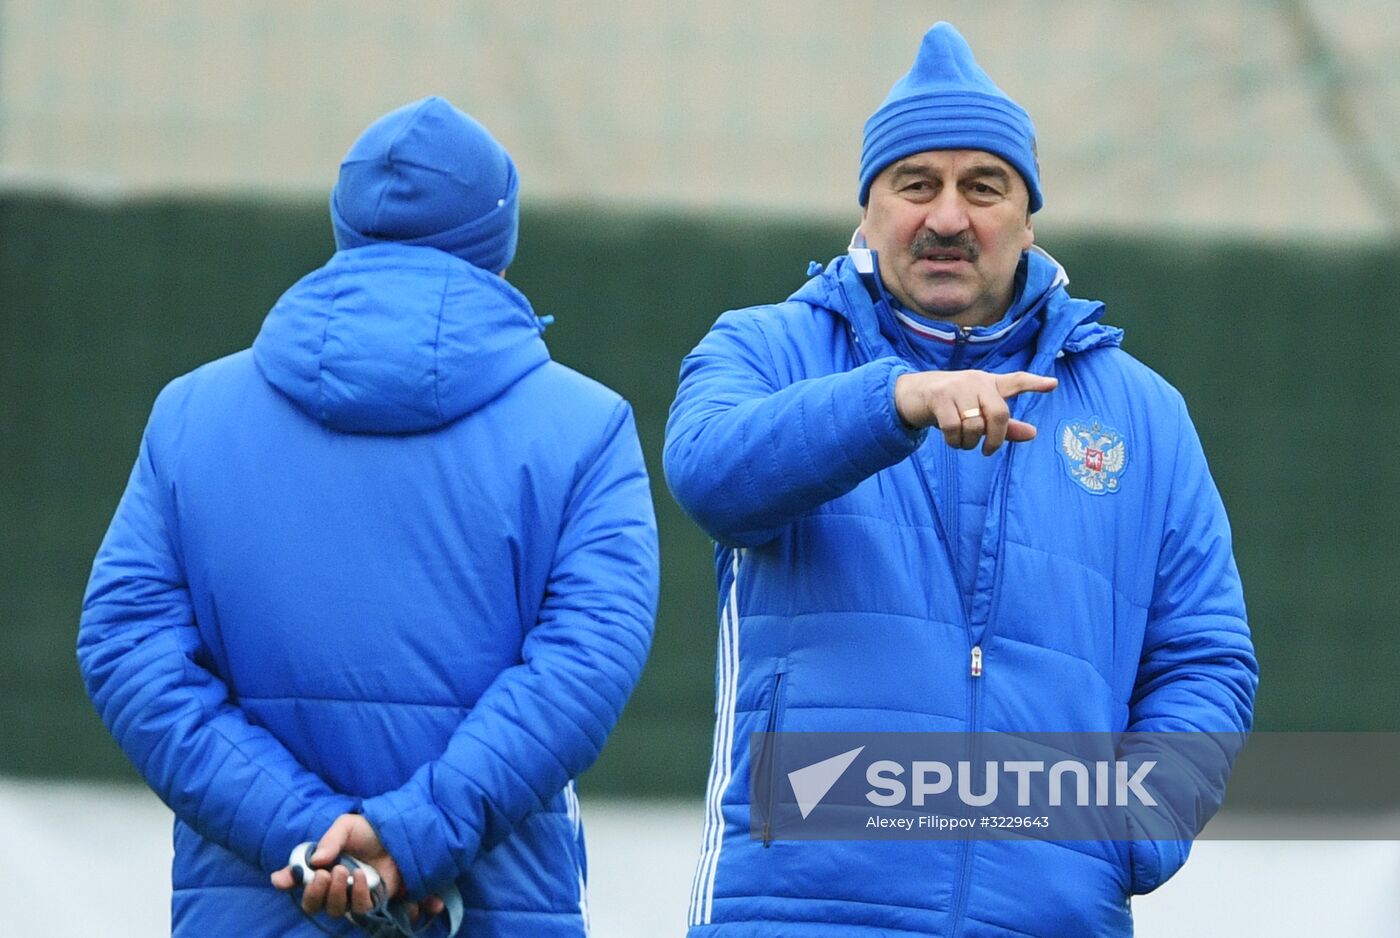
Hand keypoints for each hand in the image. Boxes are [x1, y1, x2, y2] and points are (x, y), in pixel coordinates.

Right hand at [271, 814, 444, 920]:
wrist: (400, 835)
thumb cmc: (370, 831)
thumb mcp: (348, 826)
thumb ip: (330, 840)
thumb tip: (315, 861)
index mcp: (321, 866)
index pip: (298, 880)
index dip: (288, 880)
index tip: (285, 879)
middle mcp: (332, 885)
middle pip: (312, 904)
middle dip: (313, 893)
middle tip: (323, 875)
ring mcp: (350, 895)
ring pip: (333, 909)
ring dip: (334, 893)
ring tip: (343, 871)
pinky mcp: (370, 901)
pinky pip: (358, 909)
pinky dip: (357, 894)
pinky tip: (360, 877)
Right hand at [894, 370, 1057, 454]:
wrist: (911, 395)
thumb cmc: (950, 406)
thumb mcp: (976, 414)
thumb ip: (1005, 426)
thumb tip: (1033, 433)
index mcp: (988, 383)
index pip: (1016, 381)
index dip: (1034, 384)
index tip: (1053, 384)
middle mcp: (976, 381)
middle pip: (999, 413)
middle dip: (995, 439)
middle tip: (988, 451)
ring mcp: (956, 386)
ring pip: (975, 425)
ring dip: (969, 443)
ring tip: (962, 443)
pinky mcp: (938, 396)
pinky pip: (955, 428)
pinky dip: (955, 442)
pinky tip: (953, 441)